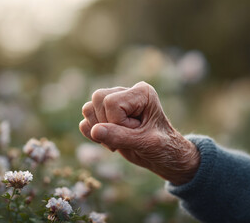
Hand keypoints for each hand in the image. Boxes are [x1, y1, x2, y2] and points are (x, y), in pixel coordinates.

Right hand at [79, 81, 199, 184]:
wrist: (163, 157)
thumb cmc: (162, 147)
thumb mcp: (145, 143)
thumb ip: (119, 136)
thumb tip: (93, 130)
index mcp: (142, 93)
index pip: (112, 102)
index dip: (118, 123)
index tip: (136, 133)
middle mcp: (127, 92)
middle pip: (97, 99)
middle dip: (106, 124)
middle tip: (126, 138)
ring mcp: (115, 102)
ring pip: (88, 108)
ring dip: (98, 130)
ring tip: (118, 141)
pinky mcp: (106, 114)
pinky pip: (86, 119)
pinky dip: (92, 133)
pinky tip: (109, 141)